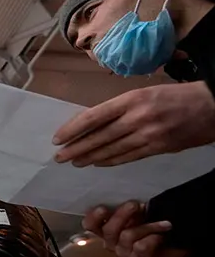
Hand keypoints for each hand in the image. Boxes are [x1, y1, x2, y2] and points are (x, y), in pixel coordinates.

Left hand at [53, 81, 214, 166]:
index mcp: (131, 99)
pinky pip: (128, 157)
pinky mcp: (158, 147)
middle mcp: (138, 117)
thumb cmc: (175, 96)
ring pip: (112, 150)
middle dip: (76, 148)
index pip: (93, 117)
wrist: (211, 105)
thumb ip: (121, 108)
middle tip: (59, 157)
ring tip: (75, 162)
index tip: (58, 138)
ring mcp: (148, 135)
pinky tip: (98, 163)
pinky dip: (111, 161)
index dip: (73, 129)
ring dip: (90, 157)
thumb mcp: (145, 93)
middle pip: (99, 137)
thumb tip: (94, 124)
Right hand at [82, 201, 188, 256]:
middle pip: (109, 230)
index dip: (93, 217)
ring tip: (164, 223)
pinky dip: (153, 238)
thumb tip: (130, 201)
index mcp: (106, 229)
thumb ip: (129, 209)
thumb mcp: (137, 214)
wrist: (171, 246)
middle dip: (122, 215)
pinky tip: (162, 234)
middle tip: (135, 204)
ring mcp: (123, 252)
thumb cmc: (149, 226)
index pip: (90, 225)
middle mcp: (111, 242)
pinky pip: (141, 246)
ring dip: (148, 226)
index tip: (103, 208)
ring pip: (127, 235)